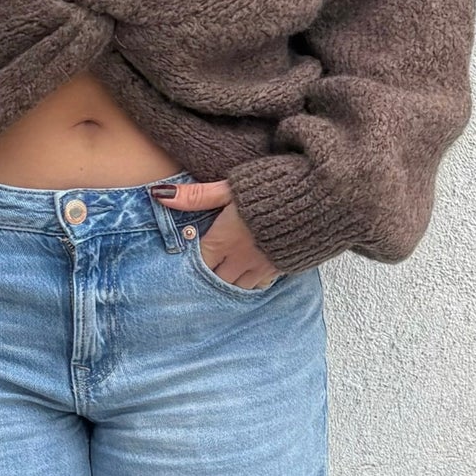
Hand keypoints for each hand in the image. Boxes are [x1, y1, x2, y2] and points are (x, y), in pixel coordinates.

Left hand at [149, 177, 280, 288]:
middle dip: (209, 275)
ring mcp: (261, 268)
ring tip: (226, 272)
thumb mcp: (228, 188)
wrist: (316, 198)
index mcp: (223, 241)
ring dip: (229, 281)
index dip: (192, 261)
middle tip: (206, 268)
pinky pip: (259, 286)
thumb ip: (196, 196)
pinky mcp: (280, 269)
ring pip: (236, 287)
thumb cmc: (269, 190)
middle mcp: (239, 260)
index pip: (198, 262)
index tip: (190, 256)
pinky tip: (250, 272)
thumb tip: (159, 196)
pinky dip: (251, 282)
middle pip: (215, 280)